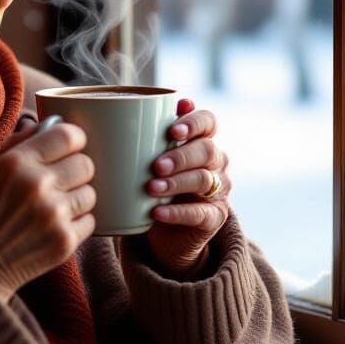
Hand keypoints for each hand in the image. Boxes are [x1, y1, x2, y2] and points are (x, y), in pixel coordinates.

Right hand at [0, 121, 95, 303]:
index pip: (68, 136)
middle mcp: (38, 186)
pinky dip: (77, 223)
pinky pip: (90, 221)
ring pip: (90, 193)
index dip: (74, 138)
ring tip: (57, 205)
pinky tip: (56, 225)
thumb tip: (50, 124)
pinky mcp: (64, 242)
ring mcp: (54, 216)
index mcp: (17, 163)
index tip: (71, 145)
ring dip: (77, 197)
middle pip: (86, 164)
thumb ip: (18, 143)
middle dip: (76, 169)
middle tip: (63, 178)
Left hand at [141, 98, 230, 278]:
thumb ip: (144, 139)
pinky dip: (177, 212)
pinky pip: (200, 213)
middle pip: (207, 150)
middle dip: (180, 156)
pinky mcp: (215, 217)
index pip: (208, 121)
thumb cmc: (152, 186)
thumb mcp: (148, 161)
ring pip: (203, 180)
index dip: (194, 122)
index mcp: (201, 140)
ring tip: (150, 188)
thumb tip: (125, 111)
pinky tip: (157, 212)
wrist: (162, 232)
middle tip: (156, 165)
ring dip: (175, 183)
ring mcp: (218, 190)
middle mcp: (215, 162)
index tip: (172, 130)